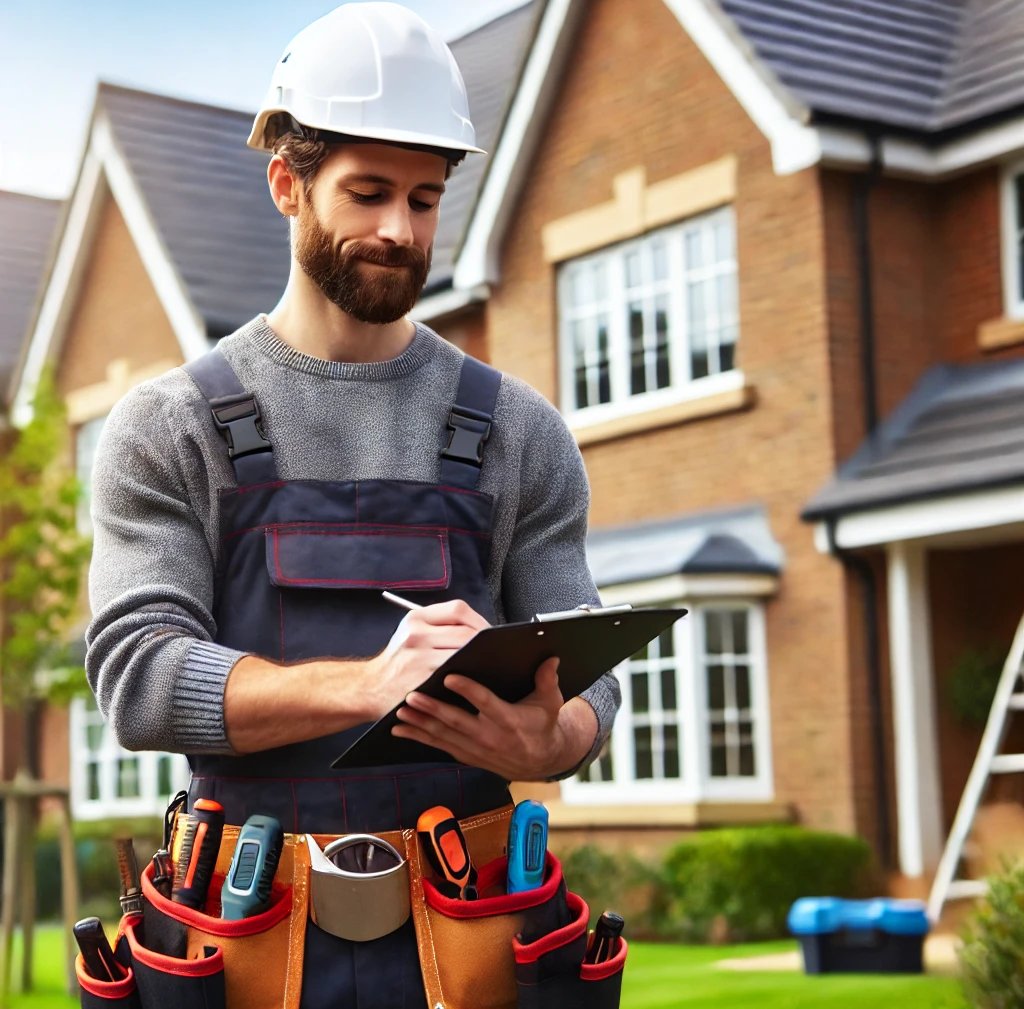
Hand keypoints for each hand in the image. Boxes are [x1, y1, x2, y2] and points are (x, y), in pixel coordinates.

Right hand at [362, 600, 488, 718]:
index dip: (479, 621)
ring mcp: (417, 660)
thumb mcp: (410, 633)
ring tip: (490, 666)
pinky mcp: (420, 683)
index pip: (457, 610)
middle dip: (485, 644)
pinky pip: (454, 678)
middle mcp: (415, 636)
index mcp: (415, 619)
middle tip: (496, 652)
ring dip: (479, 662)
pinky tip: (475, 682)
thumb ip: (439, 626)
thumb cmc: (398, 661)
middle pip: (465, 634)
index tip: (489, 632)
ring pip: (462, 656)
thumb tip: (482, 629)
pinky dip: (468, 679)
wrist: (368, 688)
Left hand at [391, 658, 596, 779]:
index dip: (467, 690)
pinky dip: (419, 738)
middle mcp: (490, 737)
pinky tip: (401, 729)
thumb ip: (548, 680)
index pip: (485, 703)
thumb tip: (551, 658)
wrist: (539, 761)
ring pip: (443, 735)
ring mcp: (475, 749)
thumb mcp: (550, 703)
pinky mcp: (466, 756)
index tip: (449, 677)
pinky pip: (439, 746)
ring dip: (420, 723)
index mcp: (509, 720)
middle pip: (456, 721)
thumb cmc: (542, 726)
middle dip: (432, 709)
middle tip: (412, 695)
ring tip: (401, 710)